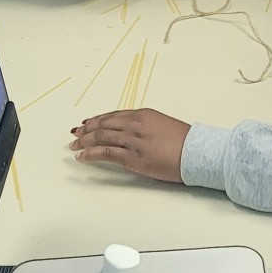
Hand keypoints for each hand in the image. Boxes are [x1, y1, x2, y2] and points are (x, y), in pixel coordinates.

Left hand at [70, 109, 189, 181]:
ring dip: (84, 141)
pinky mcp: (133, 157)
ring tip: (74, 145)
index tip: (88, 123)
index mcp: (143, 114)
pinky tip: (81, 156)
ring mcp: (133, 140)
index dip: (98, 119)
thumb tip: (137, 135)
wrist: (197, 152)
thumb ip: (147, 128)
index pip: (114, 115)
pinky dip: (90, 154)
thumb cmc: (186, 142)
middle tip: (76, 133)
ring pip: (101, 137)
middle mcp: (135, 124)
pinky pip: (106, 153)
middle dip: (87, 129)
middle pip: (104, 124)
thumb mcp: (165, 126)